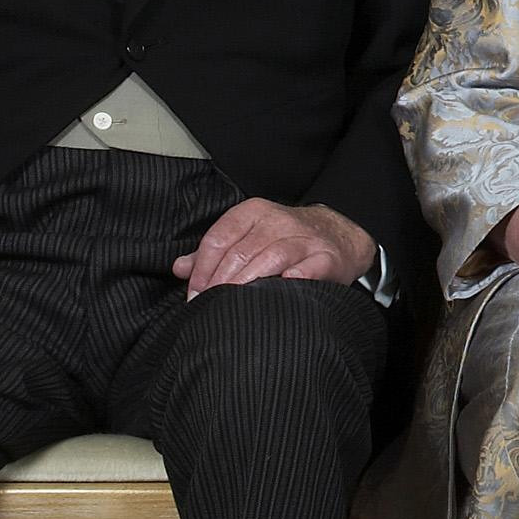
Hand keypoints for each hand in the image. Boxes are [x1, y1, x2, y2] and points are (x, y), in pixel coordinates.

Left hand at [175, 197, 375, 295]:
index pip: (219, 238)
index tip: (195, 294)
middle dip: (220, 282)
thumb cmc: (285, 240)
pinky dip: (293, 279)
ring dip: (247, 283)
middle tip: (207, 306)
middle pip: (241, 251)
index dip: (202, 268)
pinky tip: (279, 290)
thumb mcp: (249, 236)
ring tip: (233, 304)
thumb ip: (214, 252)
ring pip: (270, 257)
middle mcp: (278, 220)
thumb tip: (179, 268)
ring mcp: (304, 239)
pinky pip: (308, 269)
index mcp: (253, 212)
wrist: (339, 235)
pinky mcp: (327, 258)